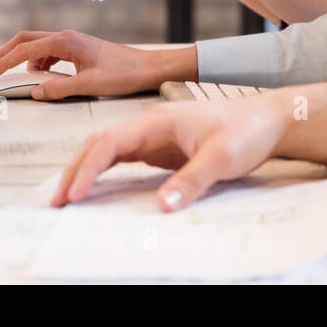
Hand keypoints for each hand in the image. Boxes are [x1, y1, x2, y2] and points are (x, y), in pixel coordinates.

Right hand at [0, 29, 188, 97]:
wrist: (148, 68)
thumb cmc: (124, 75)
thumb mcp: (90, 86)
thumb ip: (59, 88)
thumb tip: (33, 91)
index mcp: (66, 42)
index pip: (25, 49)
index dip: (4, 62)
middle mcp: (67, 37)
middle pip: (26, 40)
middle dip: (5, 54)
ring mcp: (73, 41)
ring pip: (37, 45)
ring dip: (22, 59)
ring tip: (14, 77)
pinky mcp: (79, 49)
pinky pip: (50, 52)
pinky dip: (39, 62)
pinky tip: (41, 77)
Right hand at [52, 91, 293, 208]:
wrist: (269, 119)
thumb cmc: (247, 130)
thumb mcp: (223, 157)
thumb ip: (192, 181)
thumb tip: (161, 207)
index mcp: (158, 120)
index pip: (110, 142)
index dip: (88, 168)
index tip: (74, 194)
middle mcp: (150, 125)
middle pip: (100, 145)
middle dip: (76, 171)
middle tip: (57, 202)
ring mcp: (154, 137)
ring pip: (108, 152)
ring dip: (86, 173)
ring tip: (67, 200)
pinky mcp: (162, 149)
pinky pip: (124, 161)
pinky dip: (105, 175)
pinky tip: (96, 193)